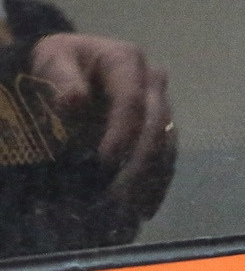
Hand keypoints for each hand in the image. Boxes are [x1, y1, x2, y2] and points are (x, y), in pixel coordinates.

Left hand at [30, 32, 175, 225]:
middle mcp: (151, 81)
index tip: (106, 162)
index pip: (131, 99)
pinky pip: (167, 151)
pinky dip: (158, 179)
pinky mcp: (159, 123)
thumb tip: (75, 102)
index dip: (123, 131)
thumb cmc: (59, 61)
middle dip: (139, 163)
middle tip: (119, 198)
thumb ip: (62, 78)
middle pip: (155, 123)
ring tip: (133, 211)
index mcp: (126, 61)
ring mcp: (159, 102)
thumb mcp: (52, 59)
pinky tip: (146, 206)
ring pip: (166, 140)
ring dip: (152, 176)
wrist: (72, 63)